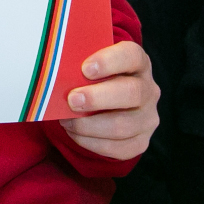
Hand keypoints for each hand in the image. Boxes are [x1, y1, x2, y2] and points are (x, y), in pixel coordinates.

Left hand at [62, 40, 160, 160]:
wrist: (106, 105)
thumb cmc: (92, 79)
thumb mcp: (90, 65)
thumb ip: (78, 63)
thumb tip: (54, 71)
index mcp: (138, 63)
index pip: (132, 56)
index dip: (110, 61)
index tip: (85, 68)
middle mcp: (148, 90)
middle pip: (132, 93)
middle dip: (98, 98)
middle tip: (72, 99)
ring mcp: (147, 118)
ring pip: (123, 126)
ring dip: (89, 125)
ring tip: (66, 120)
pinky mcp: (141, 141)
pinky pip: (118, 147)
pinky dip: (90, 142)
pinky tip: (74, 133)